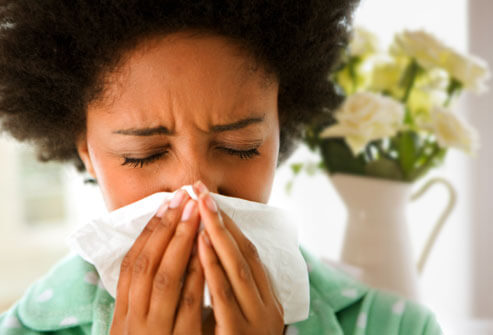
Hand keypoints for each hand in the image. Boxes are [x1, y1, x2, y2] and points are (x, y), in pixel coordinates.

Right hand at [110, 190, 204, 334]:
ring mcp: (156, 332)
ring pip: (166, 279)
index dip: (148, 232)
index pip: (131, 265)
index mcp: (123, 316)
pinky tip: (207, 250)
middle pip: (147, 265)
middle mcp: (134, 322)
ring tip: (196, 212)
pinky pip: (190, 302)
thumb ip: (146, 298)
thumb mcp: (140, 327)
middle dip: (166, 227)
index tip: (165, 203)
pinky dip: (198, 272)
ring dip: (182, 241)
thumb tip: (160, 253)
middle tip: (184, 197)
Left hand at [193, 181, 284, 334]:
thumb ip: (232, 292)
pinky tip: (201, 243)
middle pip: (245, 254)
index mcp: (268, 299)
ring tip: (200, 207)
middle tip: (201, 190)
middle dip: (221, 221)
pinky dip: (213, 266)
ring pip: (237, 268)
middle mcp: (267, 305)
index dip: (229, 225)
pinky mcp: (239, 333)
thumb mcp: (240, 318)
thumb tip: (211, 260)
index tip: (209, 201)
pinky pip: (224, 295)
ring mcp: (256, 319)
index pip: (249, 254)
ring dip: (218, 234)